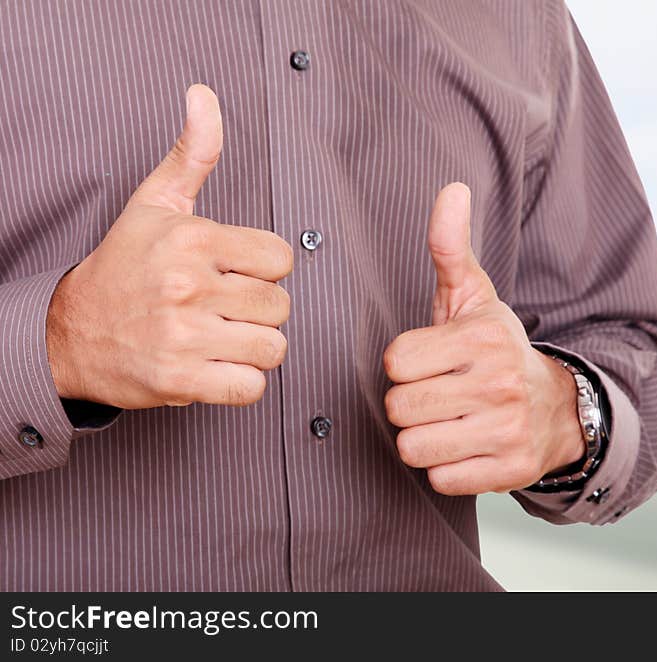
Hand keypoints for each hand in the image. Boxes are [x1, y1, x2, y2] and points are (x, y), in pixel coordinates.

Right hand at [46, 85, 293, 408]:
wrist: (70, 332)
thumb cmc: (124, 266)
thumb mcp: (154, 203)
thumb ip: (192, 153)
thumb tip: (204, 95)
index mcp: (192, 238)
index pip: (281, 259)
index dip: (264, 270)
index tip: (235, 273)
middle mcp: (189, 285)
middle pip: (281, 306)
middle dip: (258, 311)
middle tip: (224, 309)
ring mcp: (184, 335)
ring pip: (273, 348)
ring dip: (253, 348)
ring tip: (221, 338)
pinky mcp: (180, 380)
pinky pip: (251, 388)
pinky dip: (240, 383)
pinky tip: (216, 366)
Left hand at [383, 183, 584, 495]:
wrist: (557, 407)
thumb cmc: (497, 349)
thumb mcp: (475, 297)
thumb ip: (450, 248)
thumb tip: (451, 189)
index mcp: (482, 337)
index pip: (395, 361)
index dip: (404, 364)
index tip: (429, 362)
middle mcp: (498, 383)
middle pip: (400, 407)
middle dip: (410, 403)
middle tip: (437, 394)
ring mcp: (506, 430)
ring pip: (413, 448)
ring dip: (422, 438)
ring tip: (448, 421)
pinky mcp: (509, 471)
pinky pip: (439, 480)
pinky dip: (444, 469)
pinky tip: (465, 447)